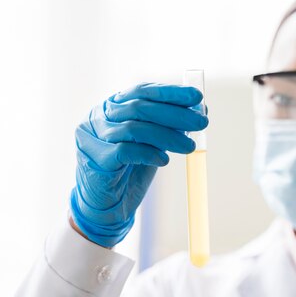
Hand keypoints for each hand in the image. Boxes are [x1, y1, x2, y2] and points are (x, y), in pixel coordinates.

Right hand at [70, 83, 207, 247]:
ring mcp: (93, 137)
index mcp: (112, 106)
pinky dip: (149, 153)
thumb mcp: (152, 143)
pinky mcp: (96, 159)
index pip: (142, 91)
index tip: (197, 97)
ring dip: (168, 136)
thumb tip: (202, 110)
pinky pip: (126, 151)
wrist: (107, 205)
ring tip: (190, 147)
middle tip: (202, 122)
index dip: (171, 93)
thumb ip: (170, 125)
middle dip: (175, 114)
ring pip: (134, 129)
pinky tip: (164, 160)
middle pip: (140, 107)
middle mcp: (98, 116)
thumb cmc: (130, 171)